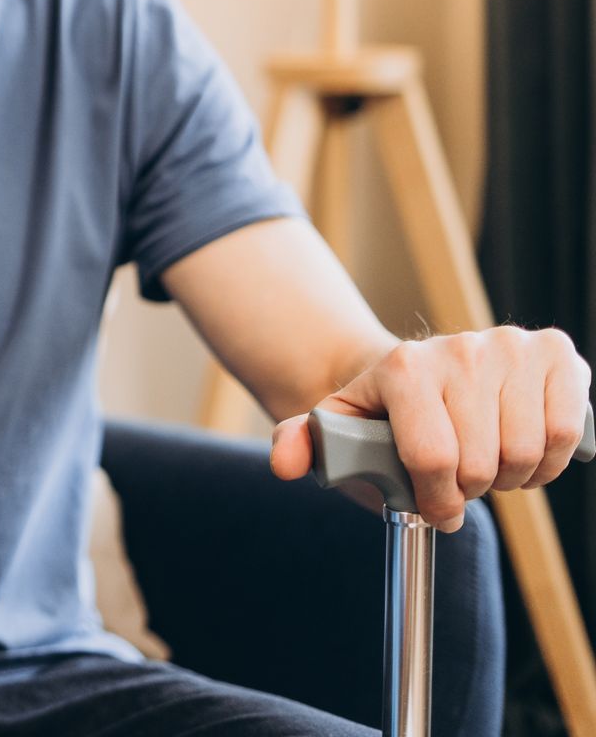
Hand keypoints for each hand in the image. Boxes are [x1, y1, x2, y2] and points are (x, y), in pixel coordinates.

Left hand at [270, 326, 592, 530]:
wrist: (420, 375)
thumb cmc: (380, 413)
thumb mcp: (334, 428)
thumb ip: (299, 444)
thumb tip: (285, 464)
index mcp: (404, 366)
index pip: (432, 458)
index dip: (435, 499)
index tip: (432, 506)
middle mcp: (460, 348)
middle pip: (483, 461)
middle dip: (470, 488)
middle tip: (457, 478)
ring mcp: (509, 346)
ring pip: (527, 451)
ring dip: (512, 478)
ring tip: (487, 465)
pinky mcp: (555, 353)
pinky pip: (568, 431)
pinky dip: (550, 460)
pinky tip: (523, 452)